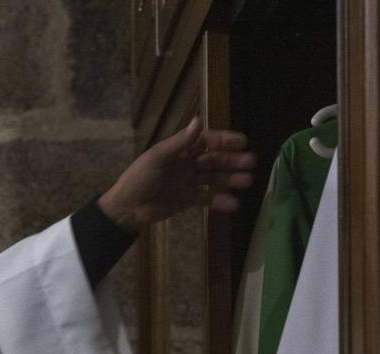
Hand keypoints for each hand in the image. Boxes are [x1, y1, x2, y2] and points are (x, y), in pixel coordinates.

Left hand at [98, 117, 256, 231]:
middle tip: (252, 162)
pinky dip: (220, 201)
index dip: (224, 140)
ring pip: (214, 178)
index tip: (243, 142)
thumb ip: (180, 142)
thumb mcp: (158, 158)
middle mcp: (187, 164)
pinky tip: (234, 204)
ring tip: (247, 181)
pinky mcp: (187, 200)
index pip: (206, 141)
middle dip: (233, 160)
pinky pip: (207, 198)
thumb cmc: (139, 178)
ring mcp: (188, 182)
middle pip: (214, 160)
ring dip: (231, 179)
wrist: (127, 208)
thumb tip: (199, 120)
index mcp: (179, 151)